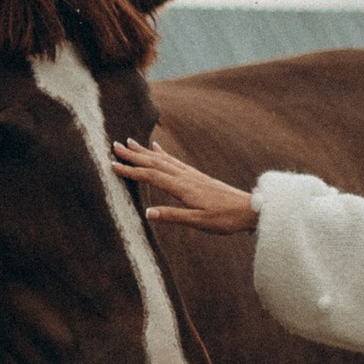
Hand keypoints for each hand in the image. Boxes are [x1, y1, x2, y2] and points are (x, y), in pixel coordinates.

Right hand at [110, 133, 259, 233]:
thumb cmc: (225, 218)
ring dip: (145, 151)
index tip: (113, 165)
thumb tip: (147, 213)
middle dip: (134, 155)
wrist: (249, 209)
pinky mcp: (197, 176)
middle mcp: (185, 177)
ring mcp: (191, 174)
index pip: (151, 176)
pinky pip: (174, 161)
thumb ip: (173, 216)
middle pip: (154, 162)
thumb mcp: (199, 221)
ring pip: (163, 159)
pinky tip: (157, 148)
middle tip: (114, 145)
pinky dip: (162, 153)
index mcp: (183, 187)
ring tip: (130, 142)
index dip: (131, 170)